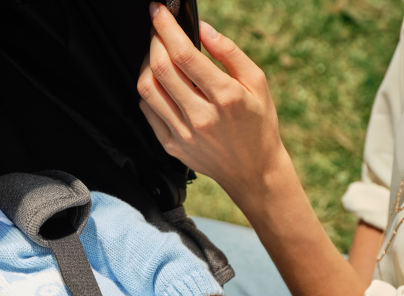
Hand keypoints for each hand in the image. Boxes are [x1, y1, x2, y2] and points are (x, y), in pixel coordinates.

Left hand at [137, 3, 286, 203]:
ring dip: (146, 64)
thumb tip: (203, 28)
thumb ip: (229, 52)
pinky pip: (148, 111)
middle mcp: (201, 116)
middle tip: (157, 27)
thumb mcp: (257, 82)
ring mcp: (183, 134)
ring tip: (157, 54)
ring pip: (147, 90)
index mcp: (225, 96)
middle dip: (154, 39)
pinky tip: (160, 82)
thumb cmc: (258, 124)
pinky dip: (148, 90)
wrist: (253, 171)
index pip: (184, 54)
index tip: (159, 11)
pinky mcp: (171, 145)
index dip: (166, 27)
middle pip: (161, 69)